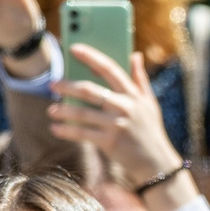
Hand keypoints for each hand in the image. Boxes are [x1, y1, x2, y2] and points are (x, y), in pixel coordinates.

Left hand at [51, 45, 185, 195]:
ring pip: (81, 112)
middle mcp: (124, 107)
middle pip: (89, 90)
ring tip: (52, 110)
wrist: (157, 162)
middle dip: (67, 85)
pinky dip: (66, 131)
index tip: (74, 48)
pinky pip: (82, 133)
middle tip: (53, 84)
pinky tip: (56, 128)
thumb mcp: (150, 103)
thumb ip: (140, 78)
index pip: (110, 69)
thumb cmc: (150, 130)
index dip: (91, 57)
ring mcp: (116, 125)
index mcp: (133, 94)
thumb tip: (135, 54)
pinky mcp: (109, 142)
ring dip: (62, 110)